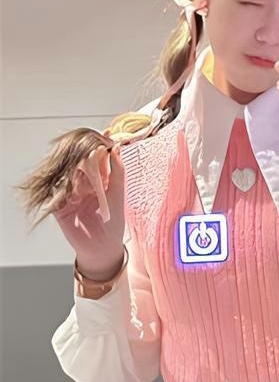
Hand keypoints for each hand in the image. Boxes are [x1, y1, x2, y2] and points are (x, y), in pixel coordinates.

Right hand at [53, 145, 125, 271]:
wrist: (103, 246)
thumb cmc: (113, 221)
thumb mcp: (118, 192)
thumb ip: (117, 170)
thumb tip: (116, 147)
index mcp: (98, 179)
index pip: (96, 157)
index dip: (100, 145)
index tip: (105, 134)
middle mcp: (83, 183)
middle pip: (79, 162)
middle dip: (84, 151)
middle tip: (90, 141)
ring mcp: (70, 193)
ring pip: (68, 174)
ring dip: (73, 164)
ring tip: (82, 157)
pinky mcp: (60, 205)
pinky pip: (57, 192)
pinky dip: (62, 183)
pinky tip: (70, 176)